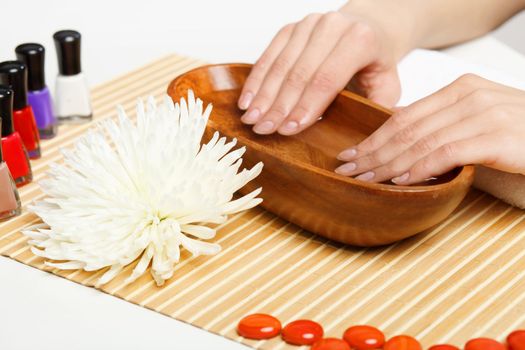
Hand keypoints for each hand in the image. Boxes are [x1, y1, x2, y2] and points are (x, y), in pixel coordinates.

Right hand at [238, 8, 402, 135]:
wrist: (368, 27)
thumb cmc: (374, 63)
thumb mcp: (387, 86)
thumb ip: (375, 110)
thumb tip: (362, 142)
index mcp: (360, 40)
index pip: (327, 79)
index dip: (306, 106)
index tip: (289, 130)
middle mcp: (331, 26)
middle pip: (299, 73)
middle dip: (279, 106)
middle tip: (263, 130)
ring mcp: (308, 25)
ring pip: (280, 65)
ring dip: (263, 95)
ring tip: (251, 120)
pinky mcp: (290, 29)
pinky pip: (268, 55)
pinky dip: (256, 80)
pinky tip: (247, 100)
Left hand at [335, 74, 524, 183]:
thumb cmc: (517, 137)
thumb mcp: (475, 124)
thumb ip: (440, 125)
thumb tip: (398, 133)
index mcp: (460, 89)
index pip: (404, 116)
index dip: (373, 137)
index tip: (350, 154)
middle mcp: (469, 96)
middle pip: (407, 129)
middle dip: (373, 152)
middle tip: (348, 170)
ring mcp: (484, 113)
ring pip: (421, 141)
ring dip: (388, 164)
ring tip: (366, 180)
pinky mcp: (497, 136)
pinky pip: (447, 153)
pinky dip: (420, 169)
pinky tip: (401, 182)